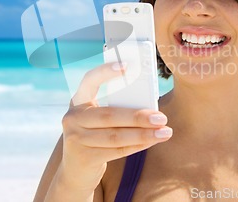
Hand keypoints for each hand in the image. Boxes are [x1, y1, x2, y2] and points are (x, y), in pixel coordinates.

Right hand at [58, 62, 171, 190]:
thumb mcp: (97, 120)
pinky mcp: (84, 158)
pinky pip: (117, 150)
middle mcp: (72, 118)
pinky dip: (138, 145)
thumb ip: (114, 109)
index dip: (105, 72)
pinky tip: (152, 141)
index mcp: (78, 101)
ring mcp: (76, 139)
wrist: (76, 172)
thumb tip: (148, 105)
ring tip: (164, 131)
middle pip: (109, 115)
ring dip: (143, 134)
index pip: (89, 80)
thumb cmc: (95, 137)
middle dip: (138, 116)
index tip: (127, 66)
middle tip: (161, 117)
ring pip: (115, 136)